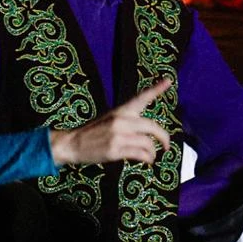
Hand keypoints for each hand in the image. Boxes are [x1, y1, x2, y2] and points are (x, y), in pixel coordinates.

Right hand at [48, 78, 173, 165]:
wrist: (73, 143)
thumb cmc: (94, 133)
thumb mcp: (111, 120)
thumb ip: (129, 122)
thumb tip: (149, 133)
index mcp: (121, 111)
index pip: (141, 98)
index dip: (157, 89)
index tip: (169, 80)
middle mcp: (121, 120)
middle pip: (152, 126)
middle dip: (164, 138)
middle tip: (167, 146)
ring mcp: (118, 135)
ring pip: (147, 143)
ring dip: (153, 152)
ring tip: (151, 156)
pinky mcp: (115, 150)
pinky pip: (140, 154)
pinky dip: (147, 159)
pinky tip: (146, 160)